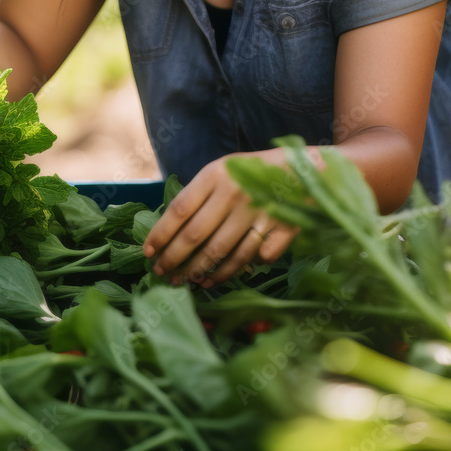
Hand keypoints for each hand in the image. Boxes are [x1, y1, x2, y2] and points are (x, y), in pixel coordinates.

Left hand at [142, 153, 298, 288]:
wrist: (302, 170)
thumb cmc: (252, 173)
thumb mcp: (222, 171)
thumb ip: (199, 195)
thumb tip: (167, 230)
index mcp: (215, 175)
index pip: (179, 210)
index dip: (161, 234)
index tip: (148, 252)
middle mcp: (233, 193)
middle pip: (195, 235)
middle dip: (174, 259)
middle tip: (162, 274)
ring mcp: (257, 212)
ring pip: (220, 252)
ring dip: (198, 271)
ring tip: (185, 281)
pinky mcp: (279, 228)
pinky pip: (250, 258)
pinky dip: (230, 272)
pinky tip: (215, 279)